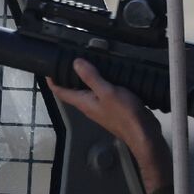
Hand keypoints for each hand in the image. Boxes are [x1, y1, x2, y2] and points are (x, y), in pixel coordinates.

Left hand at [47, 59, 171, 193]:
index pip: (61, 92)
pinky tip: (108, 74)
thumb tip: (75, 63)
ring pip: (88, 91)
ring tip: (88, 63)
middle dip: (68, 77)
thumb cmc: (124, 114)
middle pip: (73, 91)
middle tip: (69, 60)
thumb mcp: (106, 91)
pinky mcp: (112, 108)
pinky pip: (102, 93)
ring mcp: (101, 108)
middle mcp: (89, 106)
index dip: (52, 81)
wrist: (143, 133)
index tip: (49, 68)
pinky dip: (100, 83)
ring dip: (85, 79)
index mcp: (83, 102)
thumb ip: (91, 77)